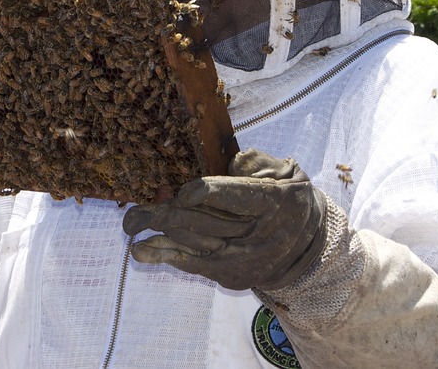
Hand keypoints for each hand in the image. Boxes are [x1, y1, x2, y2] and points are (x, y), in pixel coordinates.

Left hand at [122, 149, 326, 291]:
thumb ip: (255, 163)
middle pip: (207, 222)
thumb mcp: (284, 171)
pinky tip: (140, 250)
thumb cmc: (287, 197)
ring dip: (158, 232)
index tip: (184, 191)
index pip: (238, 197)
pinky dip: (165, 255)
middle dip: (170, 214)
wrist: (307, 245)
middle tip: (141, 209)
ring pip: (193, 243)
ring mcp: (242, 259)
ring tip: (130, 224)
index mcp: (274, 202)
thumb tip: (229, 165)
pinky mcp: (229, 274)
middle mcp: (257, 235)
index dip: (208, 194)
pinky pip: (192, 263)